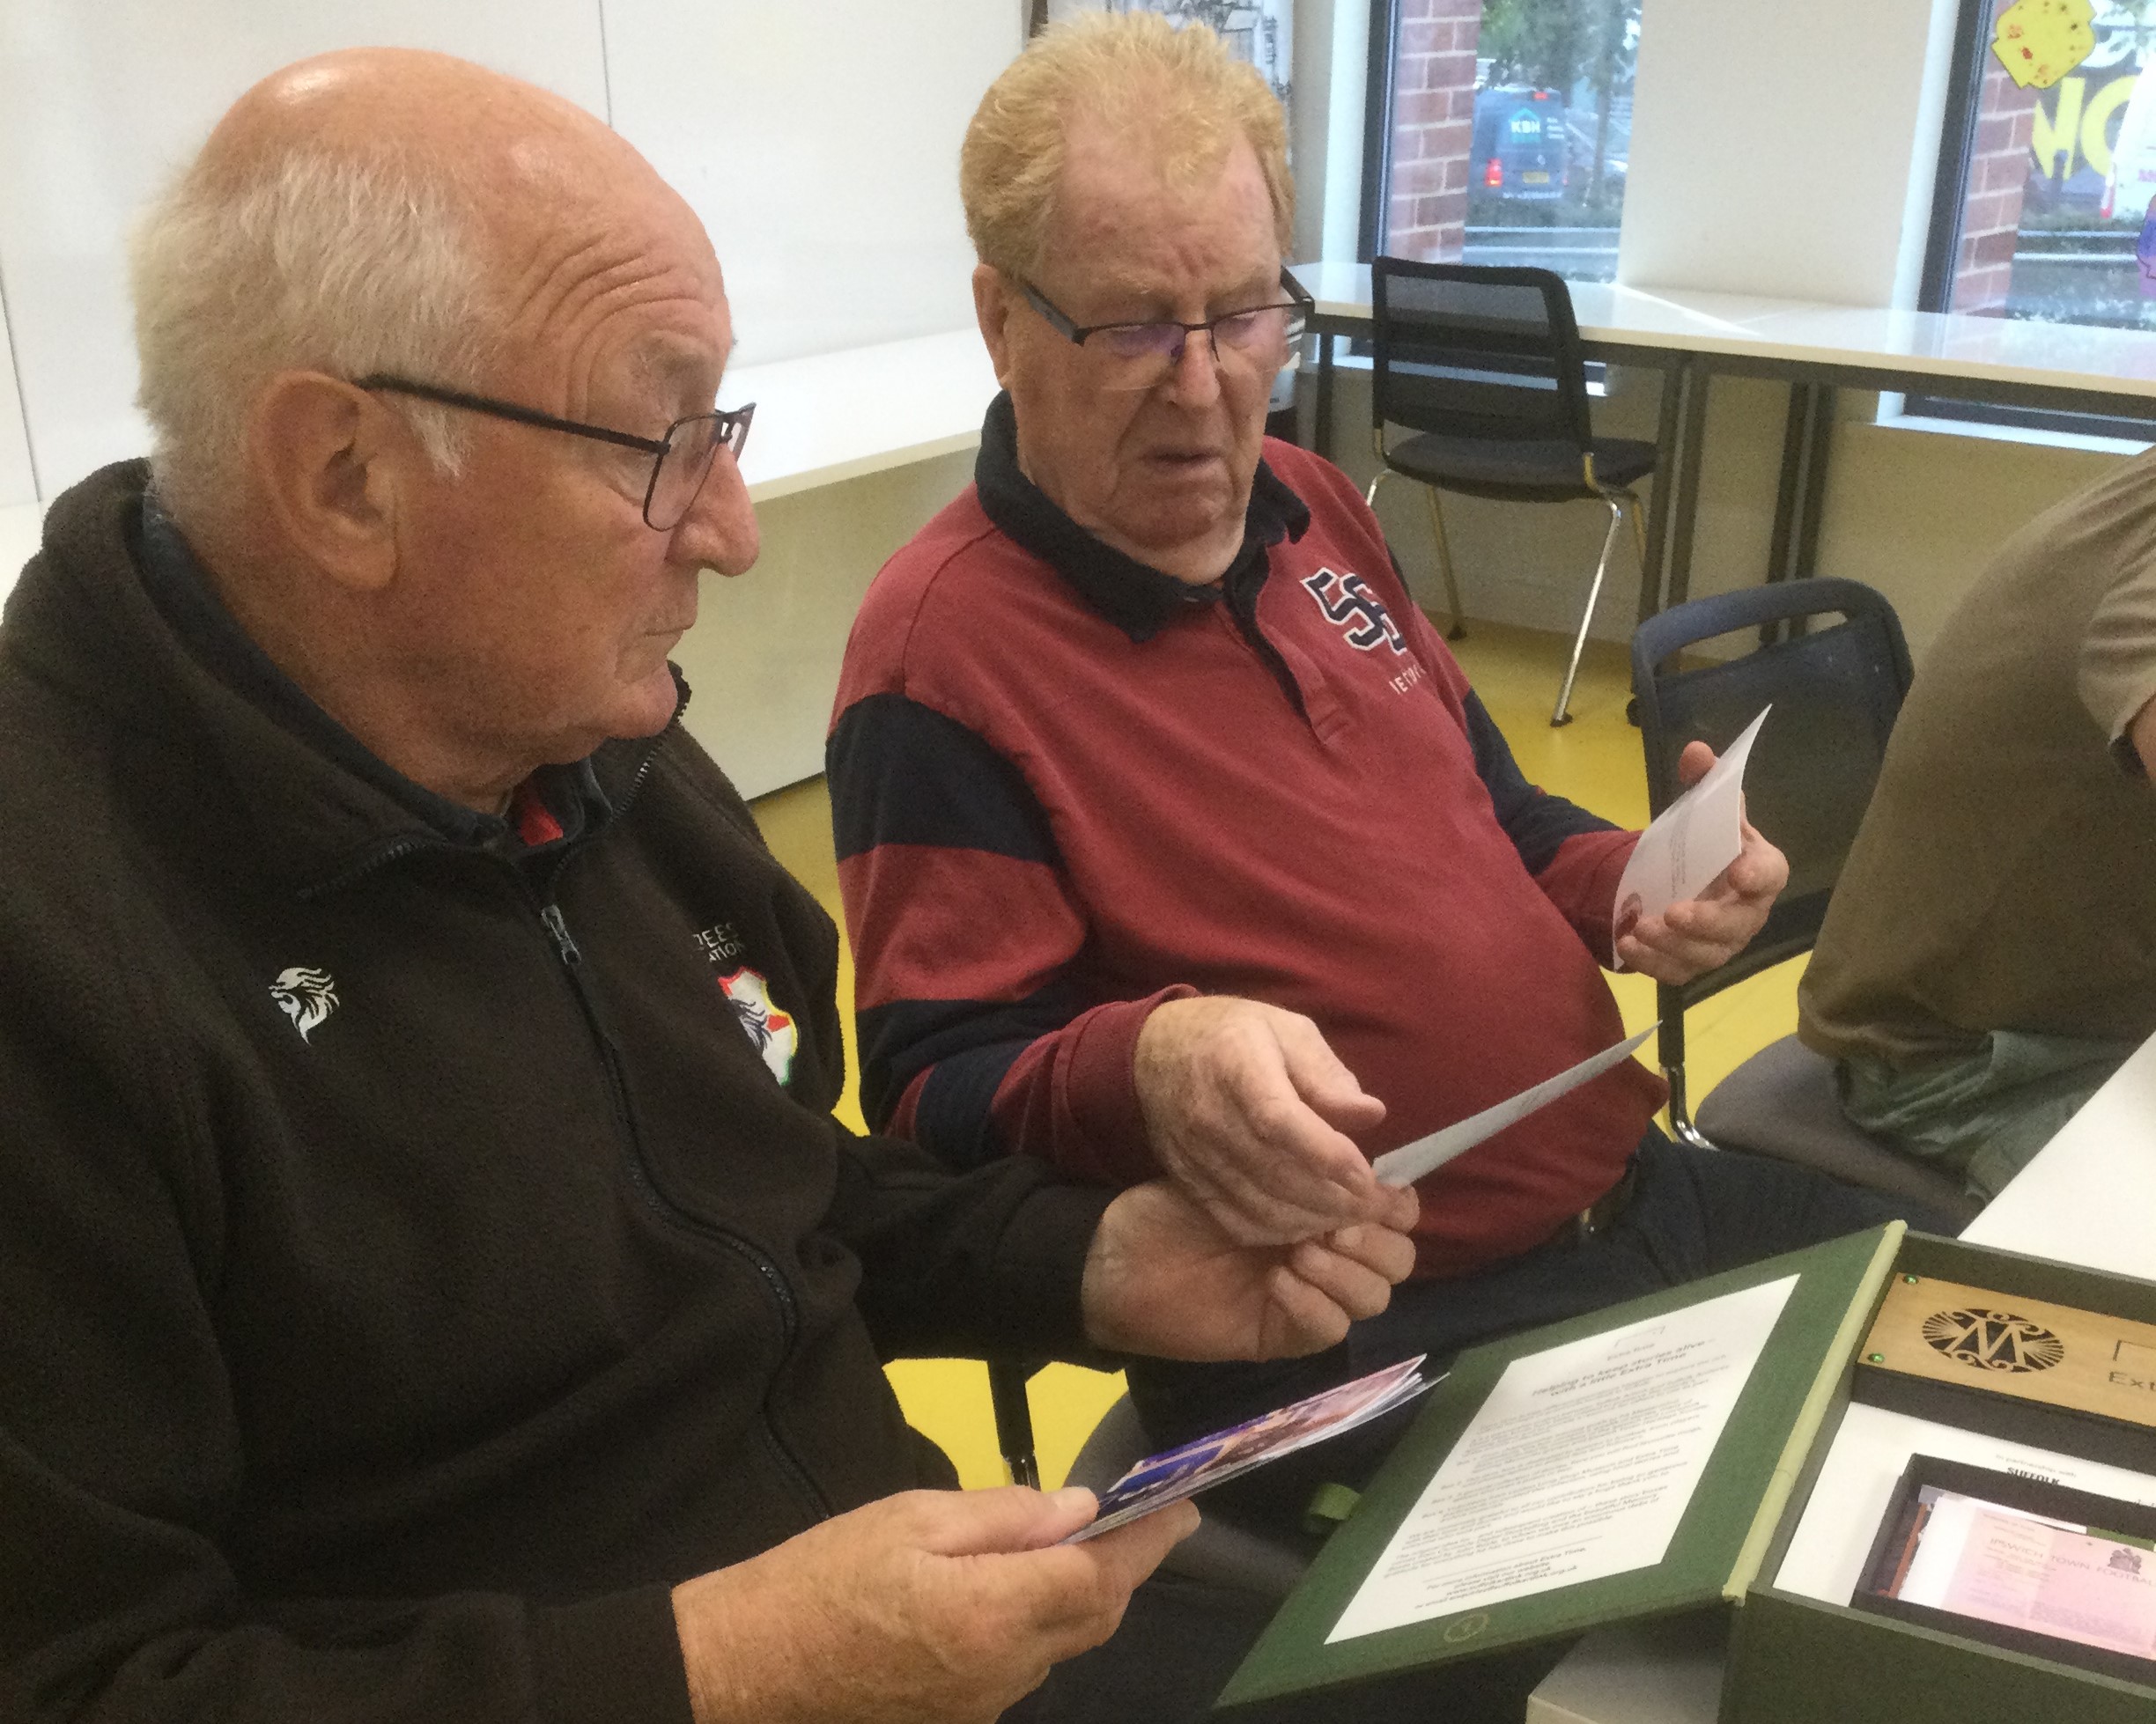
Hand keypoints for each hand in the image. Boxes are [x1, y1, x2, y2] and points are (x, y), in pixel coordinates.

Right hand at [672, 1486, 1196, 1723]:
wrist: (743, 1672)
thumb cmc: (818, 1580)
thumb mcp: (907, 1518)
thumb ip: (1002, 1516)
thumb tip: (1076, 1509)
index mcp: (990, 1612)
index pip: (1099, 1575)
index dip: (1146, 1541)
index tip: (1180, 1509)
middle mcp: (1001, 1672)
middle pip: (1092, 1619)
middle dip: (1124, 1570)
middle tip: (1142, 1523)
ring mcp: (981, 1707)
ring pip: (1058, 1647)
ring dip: (1078, 1599)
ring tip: (1072, 1546)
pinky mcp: (956, 1722)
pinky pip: (1017, 1668)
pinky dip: (1031, 1626)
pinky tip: (1007, 1592)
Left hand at [1081, 1176, 1418, 1359]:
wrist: (1116, 1260)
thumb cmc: (1171, 1206)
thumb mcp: (1238, 1165)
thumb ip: (1302, 1153)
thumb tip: (1366, 1120)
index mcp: (1323, 1210)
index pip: (1396, 1213)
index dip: (1395, 1202)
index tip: (1369, 1185)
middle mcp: (1327, 1253)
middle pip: (1398, 1260)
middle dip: (1376, 1239)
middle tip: (1334, 1223)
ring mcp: (1309, 1296)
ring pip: (1374, 1297)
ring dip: (1347, 1271)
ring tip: (1300, 1250)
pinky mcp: (1284, 1333)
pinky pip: (1330, 1329)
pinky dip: (1314, 1304)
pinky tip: (1277, 1280)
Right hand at [1134, 996, 1390, 1243]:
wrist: (1155, 1053)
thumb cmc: (1234, 1035)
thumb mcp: (1286, 1031)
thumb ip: (1326, 1075)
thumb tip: (1372, 1114)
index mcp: (1236, 1067)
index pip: (1280, 1121)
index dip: (1327, 1154)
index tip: (1368, 1177)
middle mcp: (1210, 1117)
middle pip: (1275, 1172)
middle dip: (1333, 1198)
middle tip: (1376, 1205)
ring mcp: (1195, 1155)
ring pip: (1259, 1205)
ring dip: (1312, 1219)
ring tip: (1350, 1217)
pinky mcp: (1189, 1181)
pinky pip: (1236, 1220)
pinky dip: (1278, 1231)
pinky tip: (1308, 1223)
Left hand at [1615, 740, 1787, 983]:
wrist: (1680, 878)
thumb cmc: (1704, 845)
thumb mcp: (1701, 811)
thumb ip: (1704, 782)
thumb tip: (1697, 752)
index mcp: (1758, 869)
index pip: (1772, 873)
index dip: (1760, 874)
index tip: (1740, 872)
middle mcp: (1746, 911)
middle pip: (1737, 925)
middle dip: (1706, 922)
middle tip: (1672, 912)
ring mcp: (1721, 942)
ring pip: (1707, 955)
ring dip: (1673, 945)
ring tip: (1640, 928)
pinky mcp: (1692, 962)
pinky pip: (1677, 972)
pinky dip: (1653, 963)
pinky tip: (1629, 945)